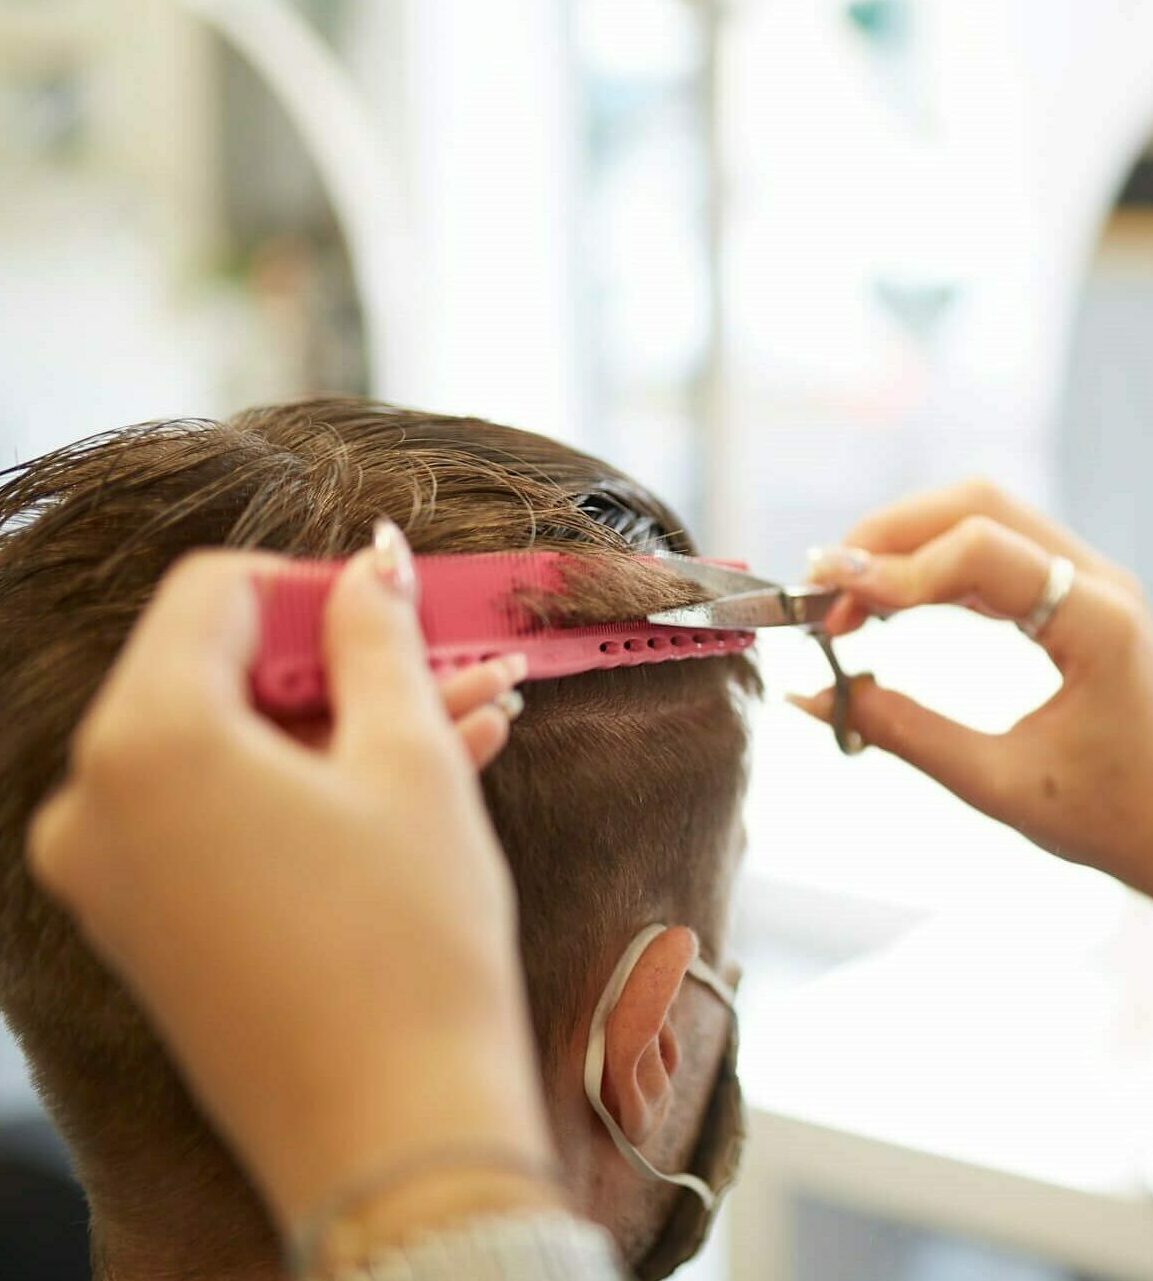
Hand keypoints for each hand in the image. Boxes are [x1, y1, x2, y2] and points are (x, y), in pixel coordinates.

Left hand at [26, 535, 557, 1239]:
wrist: (396, 1139)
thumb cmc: (408, 944)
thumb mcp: (408, 760)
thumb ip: (377, 638)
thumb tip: (372, 563)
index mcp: (146, 740)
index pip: (214, 593)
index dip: (312, 583)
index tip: (390, 598)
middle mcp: (101, 803)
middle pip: (228, 676)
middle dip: (350, 666)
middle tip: (450, 662)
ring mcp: (117, 874)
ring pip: (244, 753)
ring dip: (352, 731)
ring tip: (471, 718)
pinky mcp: (151, 926)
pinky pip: (232, 820)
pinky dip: (316, 794)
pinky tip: (425, 778)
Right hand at [795, 479, 1152, 896]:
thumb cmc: (1113, 815)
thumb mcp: (999, 784)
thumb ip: (902, 733)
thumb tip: (810, 695)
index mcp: (1098, 622)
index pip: (979, 550)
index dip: (893, 569)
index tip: (830, 611)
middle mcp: (1095, 581)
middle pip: (974, 505)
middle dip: (885, 537)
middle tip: (822, 590)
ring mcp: (1084, 580)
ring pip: (977, 514)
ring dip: (900, 544)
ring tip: (844, 599)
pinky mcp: (1067, 593)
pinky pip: (985, 548)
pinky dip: (925, 563)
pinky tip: (886, 602)